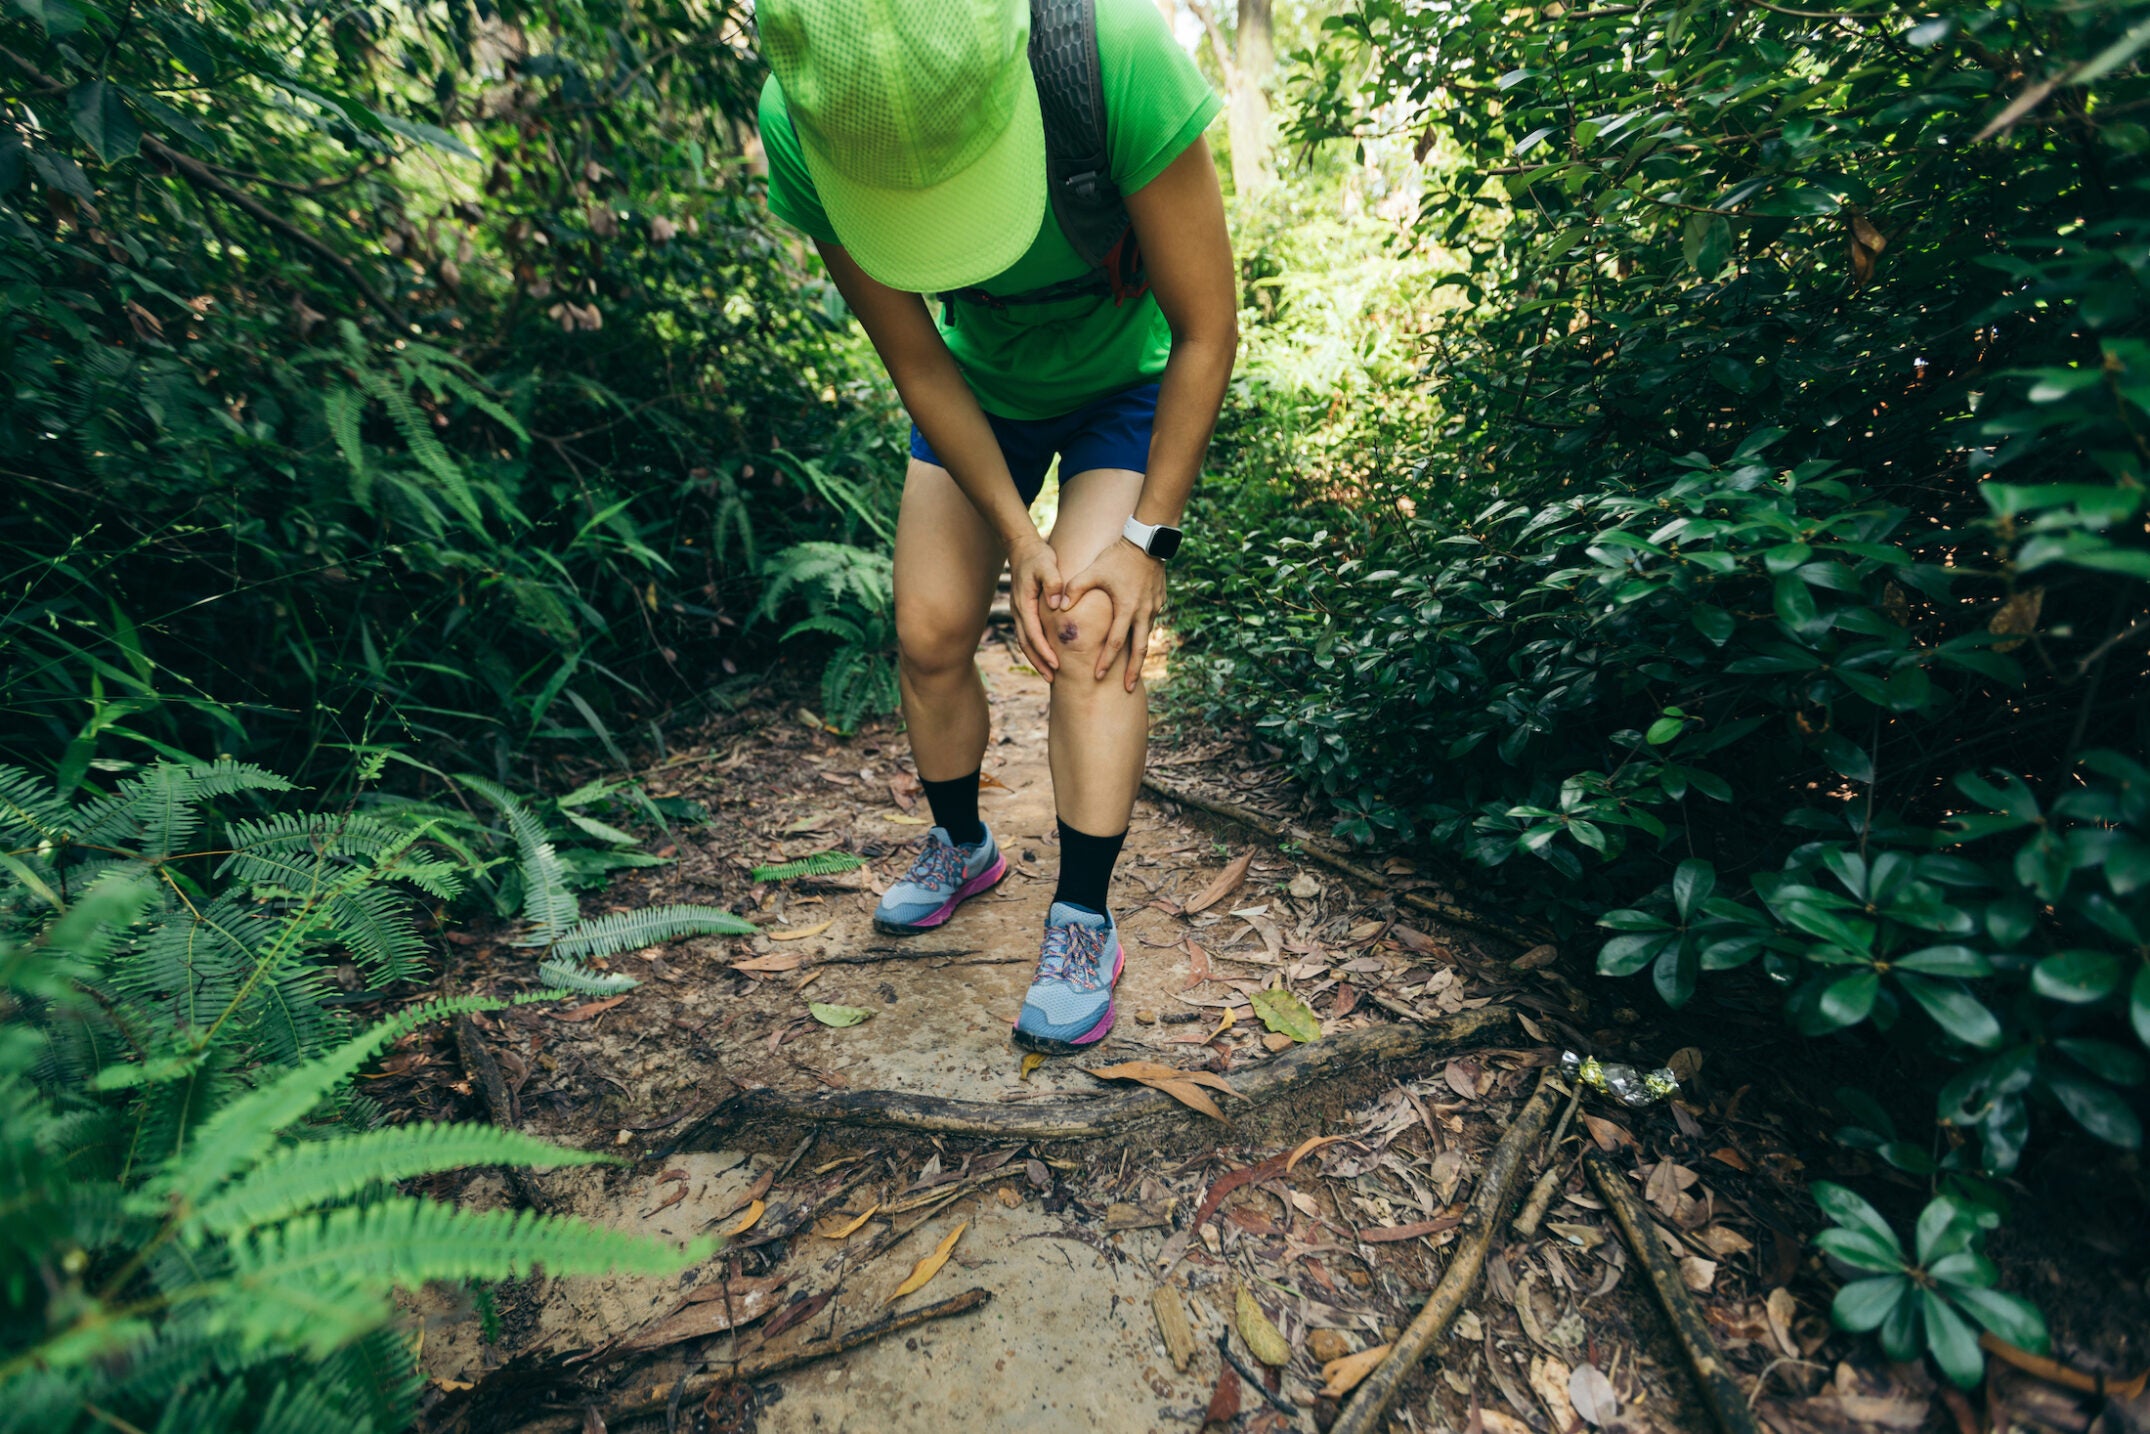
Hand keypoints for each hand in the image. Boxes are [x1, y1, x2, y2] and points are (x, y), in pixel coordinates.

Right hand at [1008, 536, 1064, 681]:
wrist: (1023, 548)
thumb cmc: (1038, 556)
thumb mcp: (1047, 565)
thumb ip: (1053, 583)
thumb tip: (1057, 605)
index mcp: (1024, 604)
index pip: (1033, 634)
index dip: (1044, 651)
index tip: (1056, 663)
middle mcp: (1018, 611)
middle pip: (1026, 644)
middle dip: (1038, 662)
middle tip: (1052, 678)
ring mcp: (1019, 612)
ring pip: (1025, 642)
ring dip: (1035, 659)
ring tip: (1049, 675)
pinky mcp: (1024, 611)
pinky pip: (1028, 635)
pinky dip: (1035, 648)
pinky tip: (1046, 656)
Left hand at [1061, 539, 1166, 690]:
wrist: (1148, 541)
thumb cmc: (1118, 557)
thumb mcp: (1093, 571)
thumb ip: (1075, 589)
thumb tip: (1059, 607)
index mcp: (1127, 609)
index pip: (1115, 643)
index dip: (1106, 661)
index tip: (1098, 676)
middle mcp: (1144, 612)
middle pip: (1140, 650)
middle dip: (1133, 671)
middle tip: (1128, 688)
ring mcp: (1155, 607)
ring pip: (1147, 637)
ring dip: (1140, 655)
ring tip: (1134, 670)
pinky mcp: (1159, 601)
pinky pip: (1151, 623)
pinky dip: (1144, 636)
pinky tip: (1139, 641)